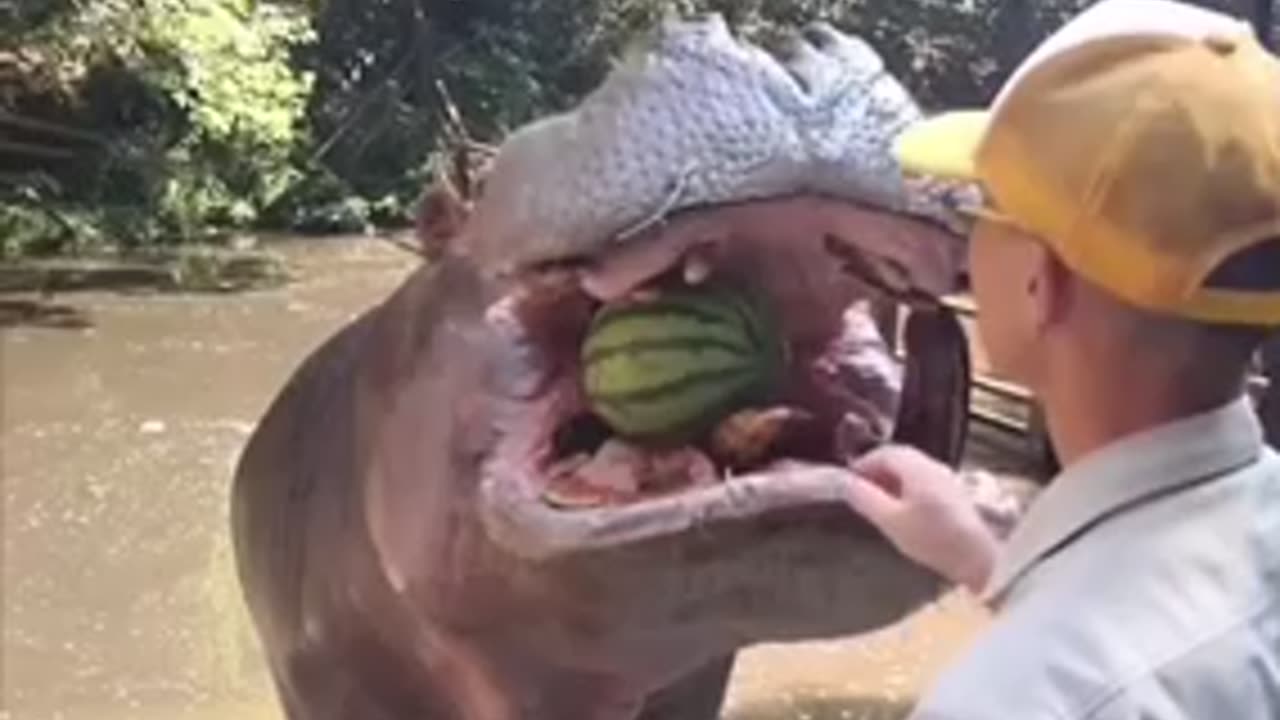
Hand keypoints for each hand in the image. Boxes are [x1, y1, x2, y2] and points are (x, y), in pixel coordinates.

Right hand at [844, 445, 998, 594]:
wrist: (983, 558)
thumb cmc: (933, 538)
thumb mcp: (891, 521)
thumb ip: (865, 498)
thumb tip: (844, 482)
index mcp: (914, 466)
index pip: (882, 453)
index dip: (861, 464)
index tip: (847, 483)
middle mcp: (933, 465)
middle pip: (899, 458)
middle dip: (877, 471)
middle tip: (860, 492)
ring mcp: (948, 478)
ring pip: (913, 470)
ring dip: (893, 480)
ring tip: (879, 503)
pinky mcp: (957, 494)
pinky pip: (925, 482)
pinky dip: (909, 489)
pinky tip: (905, 511)